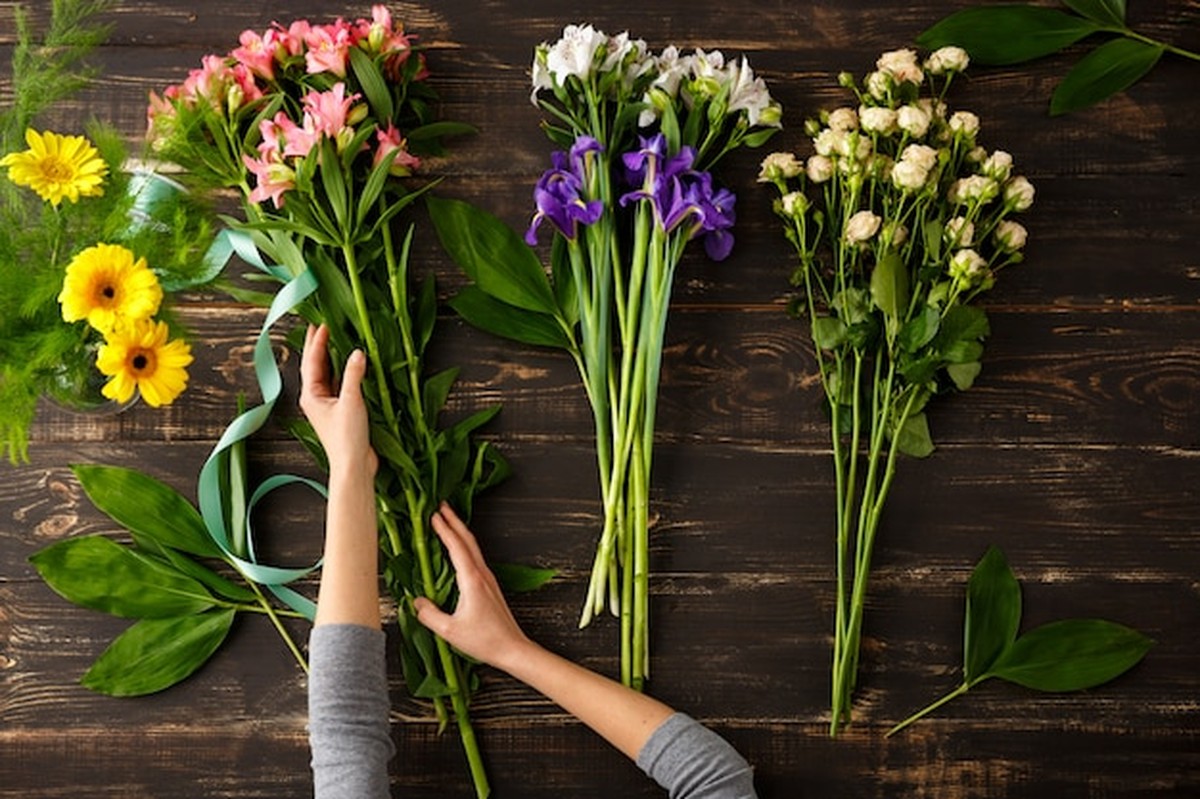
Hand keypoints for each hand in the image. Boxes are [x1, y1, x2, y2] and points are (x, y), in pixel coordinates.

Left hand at [299, 323, 376, 477]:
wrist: (353, 466)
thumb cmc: (346, 438)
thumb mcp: (351, 401)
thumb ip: (354, 375)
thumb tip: (358, 352)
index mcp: (311, 395)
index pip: (312, 361)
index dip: (317, 341)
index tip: (323, 322)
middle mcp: (316, 398)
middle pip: (316, 366)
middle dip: (319, 346)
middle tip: (324, 325)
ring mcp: (328, 405)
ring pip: (328, 375)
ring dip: (332, 357)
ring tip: (337, 339)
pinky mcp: (341, 411)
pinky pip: (340, 385)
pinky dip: (344, 372)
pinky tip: (352, 365)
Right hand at [414, 503, 531, 670]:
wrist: (512, 649)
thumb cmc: (485, 641)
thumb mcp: (450, 630)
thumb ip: (429, 614)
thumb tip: (416, 601)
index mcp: (472, 580)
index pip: (456, 547)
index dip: (444, 529)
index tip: (433, 515)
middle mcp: (482, 575)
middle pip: (468, 540)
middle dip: (454, 520)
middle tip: (441, 505)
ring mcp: (488, 579)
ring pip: (473, 548)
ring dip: (460, 531)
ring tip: (448, 520)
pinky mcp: (490, 586)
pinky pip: (475, 558)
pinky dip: (465, 546)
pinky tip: (459, 549)